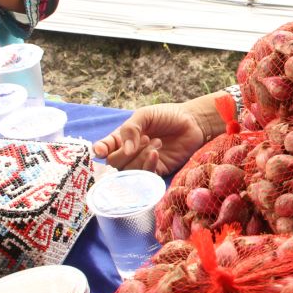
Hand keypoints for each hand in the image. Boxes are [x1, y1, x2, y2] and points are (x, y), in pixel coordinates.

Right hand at [93, 101, 216, 174]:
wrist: (193, 122)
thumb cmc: (167, 115)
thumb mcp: (145, 115)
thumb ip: (130, 129)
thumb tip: (125, 150)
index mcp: (122, 138)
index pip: (104, 148)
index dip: (100, 151)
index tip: (100, 151)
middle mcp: (130, 153)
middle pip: (114, 163)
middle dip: (126, 153)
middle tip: (145, 138)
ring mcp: (142, 164)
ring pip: (129, 172)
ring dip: (141, 157)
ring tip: (157, 142)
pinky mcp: (157, 172)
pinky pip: (145, 177)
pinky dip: (148, 166)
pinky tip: (156, 153)